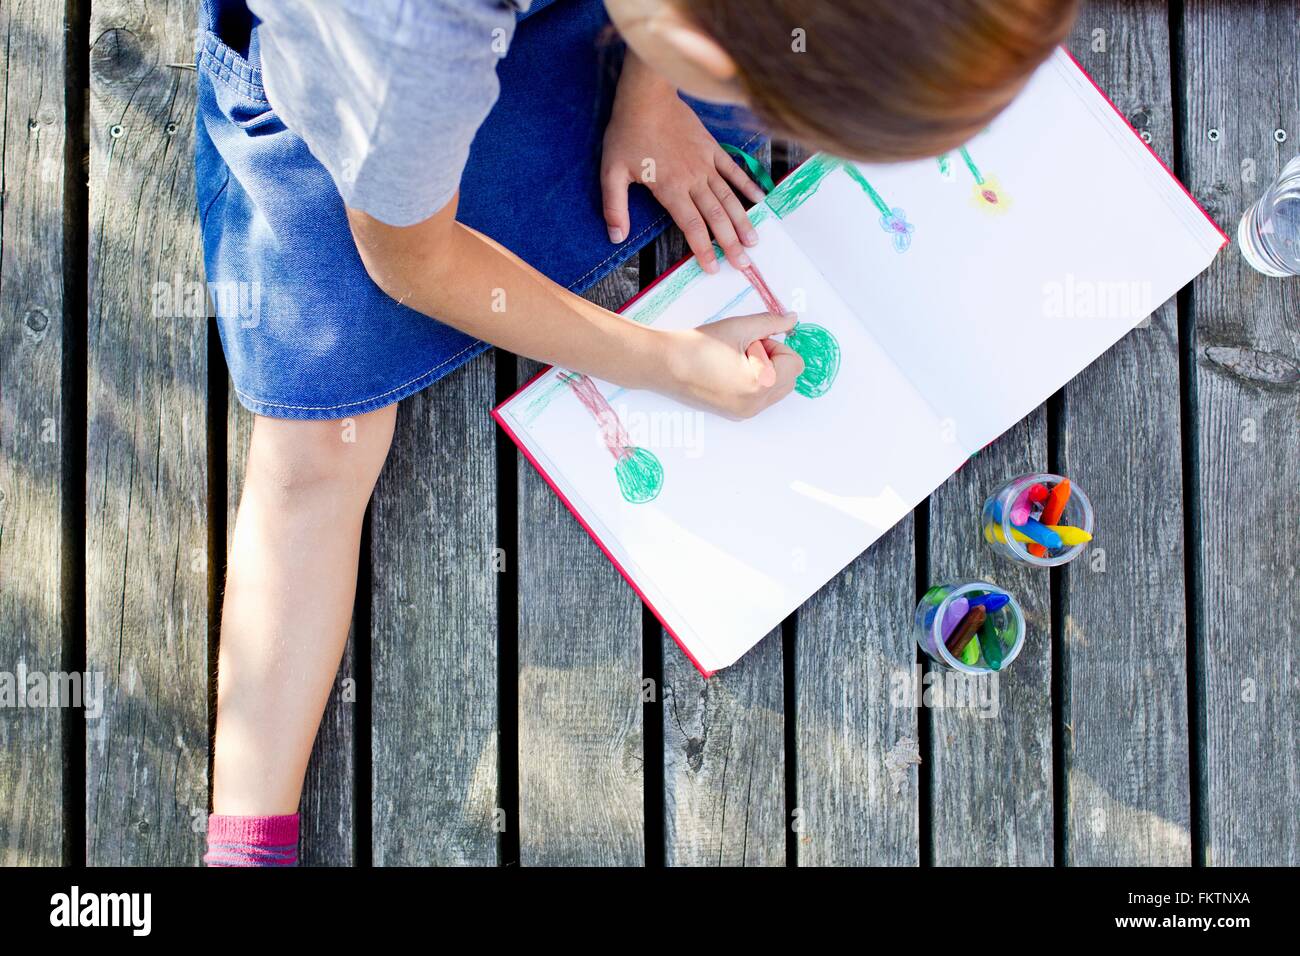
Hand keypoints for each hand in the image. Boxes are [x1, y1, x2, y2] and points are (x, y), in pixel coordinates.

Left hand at [602, 53, 766, 273]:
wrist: (646, 95)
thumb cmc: (627, 133)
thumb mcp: (611, 172)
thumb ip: (614, 207)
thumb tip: (615, 237)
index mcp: (671, 188)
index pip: (692, 226)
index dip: (703, 250)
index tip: (712, 268)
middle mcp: (693, 179)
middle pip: (716, 217)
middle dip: (730, 243)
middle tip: (744, 264)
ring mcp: (706, 163)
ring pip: (729, 197)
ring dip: (743, 220)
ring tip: (754, 241)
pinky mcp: (712, 148)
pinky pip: (734, 169)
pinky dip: (748, 185)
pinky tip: (760, 199)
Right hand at [655, 311, 804, 419]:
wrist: (664, 365)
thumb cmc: (698, 346)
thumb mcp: (739, 327)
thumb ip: (771, 323)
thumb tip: (793, 319)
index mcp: (760, 385)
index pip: (794, 362)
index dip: (775, 346)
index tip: (752, 342)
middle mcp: (755, 405)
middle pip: (789, 378)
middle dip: (773, 359)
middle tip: (744, 350)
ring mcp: (745, 413)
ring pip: (776, 389)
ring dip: (765, 371)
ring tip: (735, 361)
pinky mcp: (735, 414)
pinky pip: (760, 397)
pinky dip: (753, 382)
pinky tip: (729, 371)